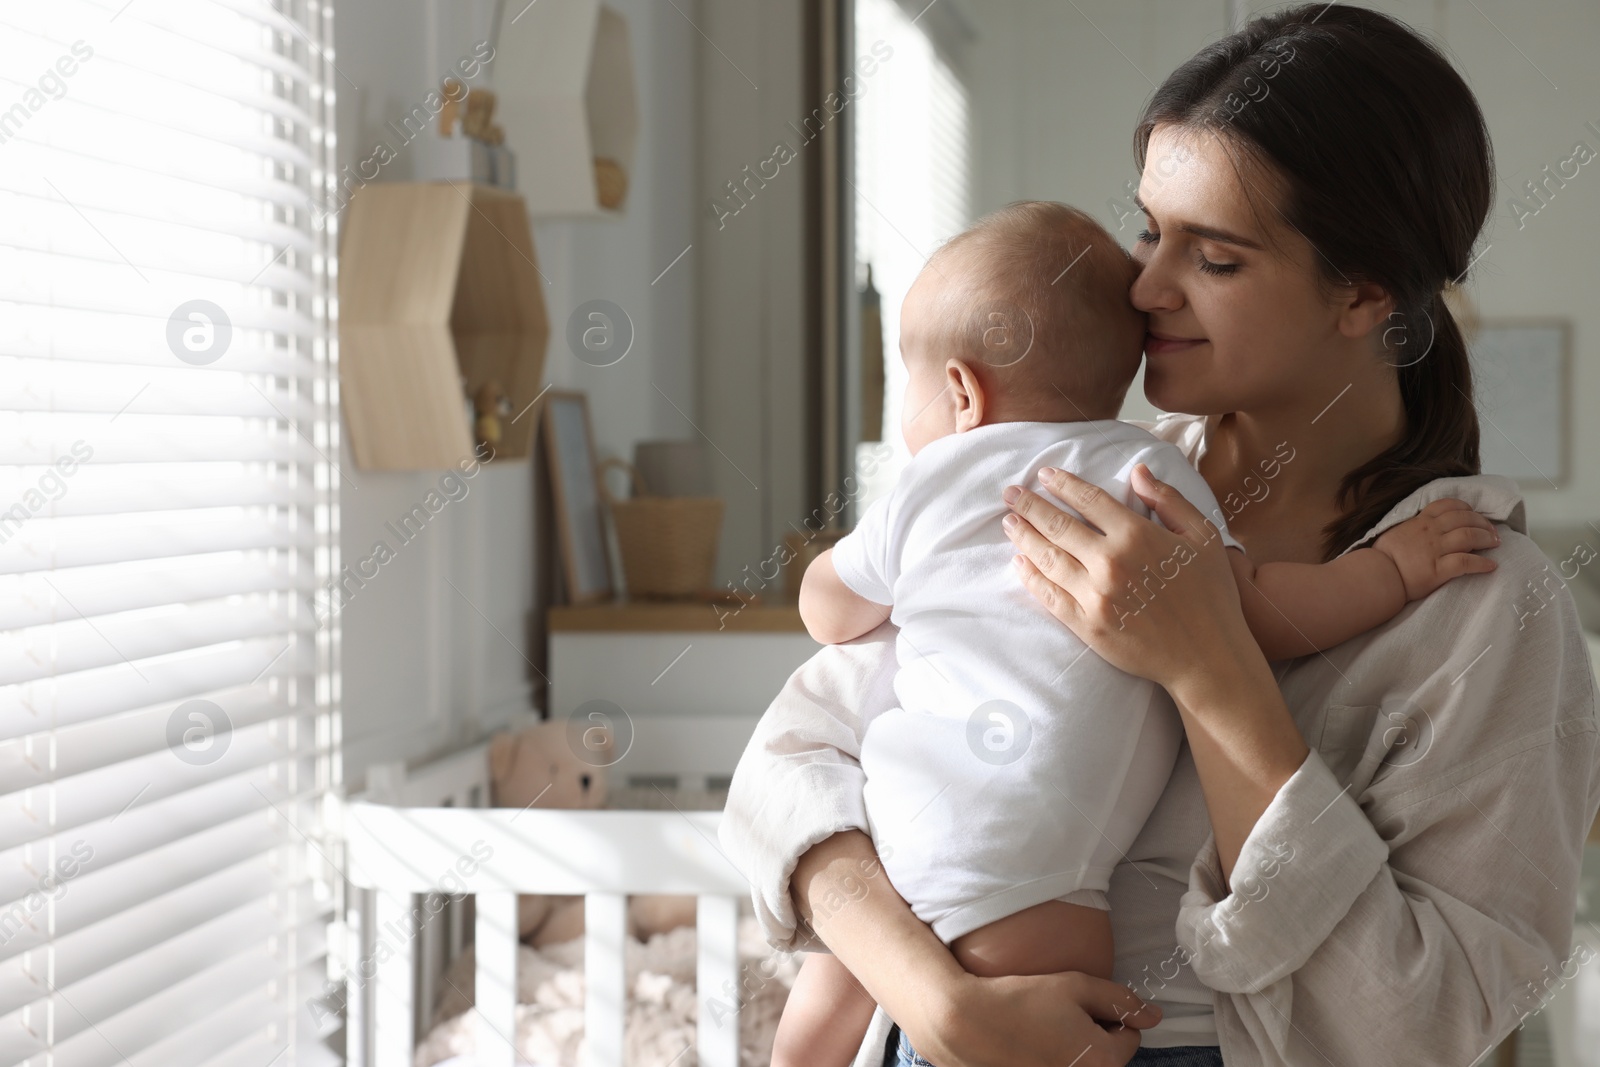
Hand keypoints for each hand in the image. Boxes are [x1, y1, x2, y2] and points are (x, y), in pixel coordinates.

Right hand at [908, 970, 1159, 1066]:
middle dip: (1093, 1037)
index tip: (1085, 1005)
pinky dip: (1048, 1058)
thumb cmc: (1023, 999)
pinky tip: (1029, 1044)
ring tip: (1043, 1030)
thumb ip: (1120, 999)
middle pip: (1105, 1057)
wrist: (967, 1023)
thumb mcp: (1076, 986)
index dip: (1110, 1016)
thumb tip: (1154, 1015)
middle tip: (1062, 1015)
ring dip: (1071, 1050)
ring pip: (1079, 1063)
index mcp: (1103, 1059)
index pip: (1130, 1038)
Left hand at [1002, 462, 1250, 694]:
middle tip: (1010, 494)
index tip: (1043, 475)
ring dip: (1023, 537)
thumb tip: (1138, 471)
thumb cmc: (1210, 595)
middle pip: (1058, 526)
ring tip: (1010, 522)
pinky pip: (1049, 596)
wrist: (1207, 657)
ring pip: (1047, 558)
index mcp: (1137, 535)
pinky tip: (1019, 563)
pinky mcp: (1087, 625)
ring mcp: (1095, 595)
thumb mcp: (1203, 537)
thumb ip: (1170, 501)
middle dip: (1030, 505)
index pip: (1088, 500)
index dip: (1062, 484)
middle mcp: (1110, 562)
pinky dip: (1030, 577)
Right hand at [1373, 498, 1498, 599]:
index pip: (1448, 505)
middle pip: (1465, 519)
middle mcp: (1430, 531)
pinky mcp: (1438, 569)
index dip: (1466, 508)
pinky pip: (1466, 562)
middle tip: (1493, 532)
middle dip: (1483, 523)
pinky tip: (1491, 566)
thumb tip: (1422, 529)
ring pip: (1469, 536)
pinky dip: (1482, 564)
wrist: (1376, 576)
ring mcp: (1435, 549)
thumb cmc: (1382, 557)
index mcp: (1420, 521)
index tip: (1475, 515)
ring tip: (1496, 544)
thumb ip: (1412, 529)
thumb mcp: (1395, 533)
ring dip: (1487, 538)